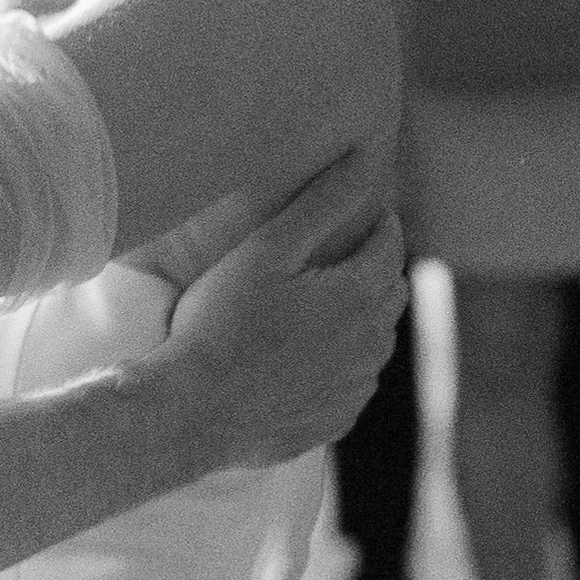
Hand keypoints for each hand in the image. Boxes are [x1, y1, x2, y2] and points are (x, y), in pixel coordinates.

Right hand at [159, 150, 406, 469]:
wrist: (189, 412)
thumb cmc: (219, 324)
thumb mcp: (265, 250)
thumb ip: (322, 203)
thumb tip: (364, 159)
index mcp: (360, 295)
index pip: (390, 244)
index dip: (379, 223)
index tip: (363, 213)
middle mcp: (372, 344)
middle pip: (390, 292)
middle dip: (374, 269)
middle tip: (336, 257)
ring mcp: (356, 387)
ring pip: (375, 340)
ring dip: (359, 319)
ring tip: (315, 308)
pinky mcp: (337, 420)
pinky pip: (352, 383)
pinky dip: (339, 365)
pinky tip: (301, 360)